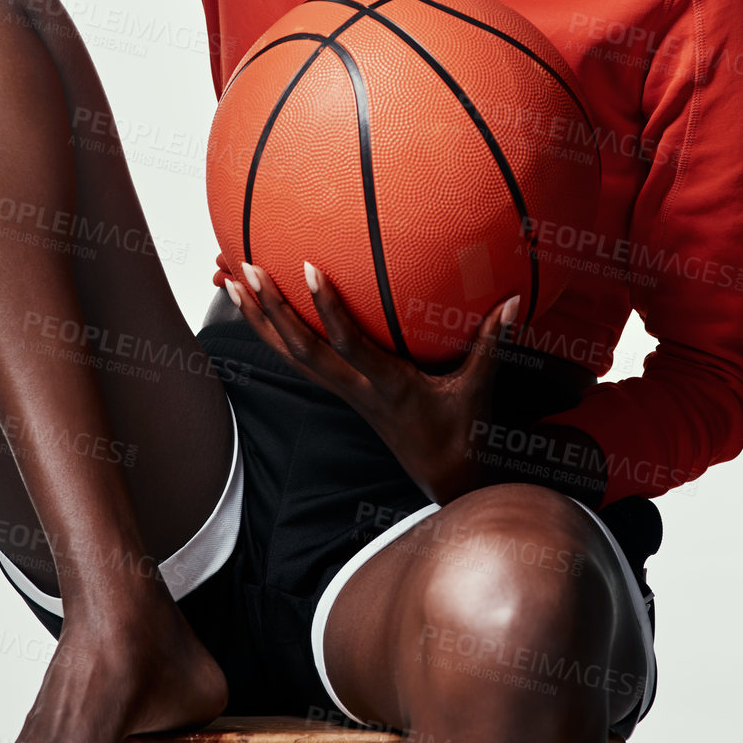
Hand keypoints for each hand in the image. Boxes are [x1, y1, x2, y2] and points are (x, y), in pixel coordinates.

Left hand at [225, 261, 520, 504]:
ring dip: (257, 319)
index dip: (326, 308)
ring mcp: (343, 392)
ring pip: (288, 355)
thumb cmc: (463, 431)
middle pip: (299, 349)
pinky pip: (297, 360)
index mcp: (386, 386)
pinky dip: (272, 332)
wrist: (445, 476)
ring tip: (229, 279)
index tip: (306, 267)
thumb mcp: (480, 389)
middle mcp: (355, 390)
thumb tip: (513, 299)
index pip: (348, 344)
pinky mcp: (341, 391)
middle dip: (270, 309)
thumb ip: (492, 343)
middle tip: (244, 266)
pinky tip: (254, 308)